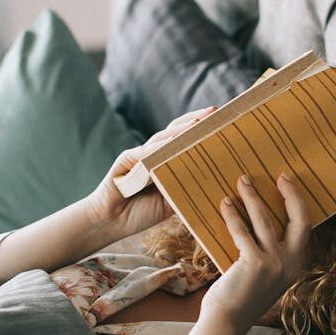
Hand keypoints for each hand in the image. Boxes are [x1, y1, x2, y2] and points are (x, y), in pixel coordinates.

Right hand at [85, 106, 216, 238]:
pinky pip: (144, 153)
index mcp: (166, 161)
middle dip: (195, 120)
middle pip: (176, 131)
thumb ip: (186, 189)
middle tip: (215, 112)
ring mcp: (139, 154)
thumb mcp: (171, 201)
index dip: (202, 130)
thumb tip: (214, 185)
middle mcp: (153, 153)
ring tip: (198, 123)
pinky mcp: (125, 160)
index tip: (223, 122)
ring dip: (180, 130)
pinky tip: (170, 144)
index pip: (186, 139)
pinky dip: (157, 149)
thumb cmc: (142, 212)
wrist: (112, 222)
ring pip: (162, 138)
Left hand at [188, 174, 310, 334]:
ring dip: (252, 198)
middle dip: (290, 194)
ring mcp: (275, 263)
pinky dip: (232, 215)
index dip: (298, 203)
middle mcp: (291, 263)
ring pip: (265, 220)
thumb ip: (270, 254)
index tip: (287, 183)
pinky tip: (225, 204)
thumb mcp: (265, 275)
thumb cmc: (240, 296)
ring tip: (242, 182)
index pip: (305, 227)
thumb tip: (258, 221)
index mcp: (296, 264)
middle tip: (278, 176)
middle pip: (299, 220)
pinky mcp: (255, 263)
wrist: (228, 321)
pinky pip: (242, 231)